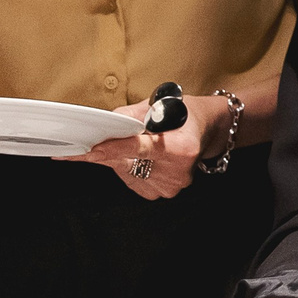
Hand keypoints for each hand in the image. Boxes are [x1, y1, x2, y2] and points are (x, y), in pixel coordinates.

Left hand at [67, 94, 215, 199]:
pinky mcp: (163, 192)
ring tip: (137, 145)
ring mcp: (171, 185)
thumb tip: (105, 123)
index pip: (140, 149)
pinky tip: (141, 158)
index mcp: (181, 148)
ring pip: (127, 173)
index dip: (113, 149)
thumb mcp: (160, 104)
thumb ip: (131, 115)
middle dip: (109, 151)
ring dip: (121, 158)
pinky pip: (133, 181)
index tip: (90, 151)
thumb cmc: (185, 116)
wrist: (207, 130)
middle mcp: (177, 172)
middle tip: (93, 144)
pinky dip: (130, 168)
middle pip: (128, 163)